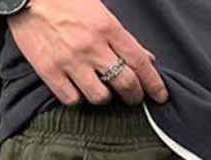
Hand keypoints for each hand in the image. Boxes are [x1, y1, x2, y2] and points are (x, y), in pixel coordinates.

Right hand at [7, 0, 169, 105]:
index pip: (139, 62)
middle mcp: (91, 46)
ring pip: (100, 97)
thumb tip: (145, 59)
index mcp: (107, 27)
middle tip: (133, 97)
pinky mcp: (50, 72)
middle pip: (125, 83)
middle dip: (134, 95)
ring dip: (105, 97)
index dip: (154, 83)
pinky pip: (73, 100)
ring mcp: (70, 61)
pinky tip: (78, 89)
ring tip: (102, 89)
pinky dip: (79, 99)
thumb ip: (122, 37)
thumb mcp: (99, 10)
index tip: (160, 96)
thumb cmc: (64, 0)